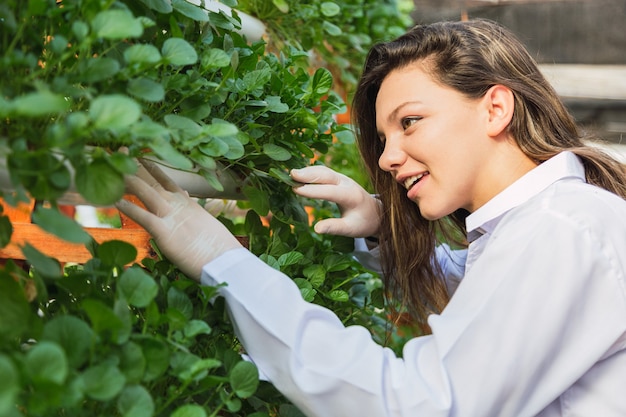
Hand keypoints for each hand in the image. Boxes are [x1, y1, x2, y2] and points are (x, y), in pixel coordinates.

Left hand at [115, 159, 241, 280]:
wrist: (225, 260)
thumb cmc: (216, 246)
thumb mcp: (203, 221)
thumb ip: (190, 206)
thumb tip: (184, 193)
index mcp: (186, 202)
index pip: (165, 179)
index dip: (150, 167)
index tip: (138, 155)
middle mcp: (177, 204)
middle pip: (151, 181)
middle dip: (134, 166)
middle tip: (118, 151)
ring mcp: (171, 216)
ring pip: (146, 192)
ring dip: (128, 180)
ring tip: (112, 168)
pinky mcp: (165, 232)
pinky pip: (143, 216)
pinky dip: (129, 208)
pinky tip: (115, 201)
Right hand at [291, 165, 380, 237]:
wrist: (375, 213)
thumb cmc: (362, 223)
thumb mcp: (351, 229)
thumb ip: (335, 228)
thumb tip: (316, 228)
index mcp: (351, 196)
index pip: (330, 191)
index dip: (312, 190)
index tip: (296, 189)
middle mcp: (347, 183)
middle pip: (326, 175)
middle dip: (308, 174)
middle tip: (290, 174)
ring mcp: (342, 178)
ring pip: (324, 171)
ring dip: (308, 171)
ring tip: (291, 173)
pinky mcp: (338, 178)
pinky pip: (323, 172)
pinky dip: (311, 171)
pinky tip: (299, 174)